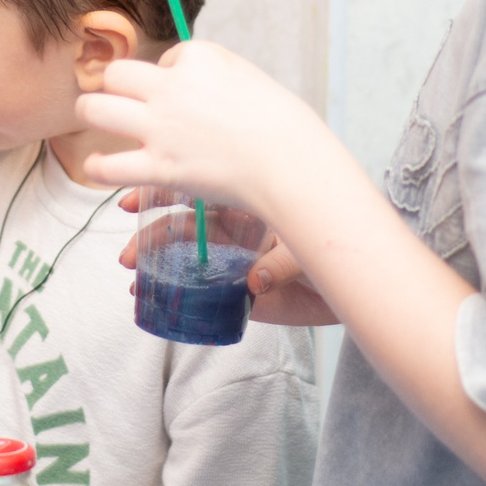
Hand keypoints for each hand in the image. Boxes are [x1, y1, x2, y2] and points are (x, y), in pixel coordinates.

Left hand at [77, 41, 333, 211]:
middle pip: (116, 74)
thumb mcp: (244, 76)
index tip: (185, 95)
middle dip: (113, 85)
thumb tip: (179, 75)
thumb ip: (208, 73)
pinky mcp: (160, 166)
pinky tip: (98, 165)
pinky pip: (106, 165)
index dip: (168, 76)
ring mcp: (162, 127)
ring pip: (95, 110)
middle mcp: (173, 87)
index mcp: (199, 56)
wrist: (290, 162)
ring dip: (91, 113)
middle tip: (119, 99)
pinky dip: (97, 166)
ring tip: (96, 119)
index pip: (164, 59)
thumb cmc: (278, 123)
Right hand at [114, 209, 338, 326]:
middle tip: (126, 247)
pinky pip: (200, 292)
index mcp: (246, 203)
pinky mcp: (240, 292)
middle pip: (181, 224)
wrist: (359, 281)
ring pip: (183, 256)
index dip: (163, 192)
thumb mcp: (310, 245)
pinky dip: (172, 293)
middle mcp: (235, 229)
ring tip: (130, 269)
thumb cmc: (336, 246)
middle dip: (149, 231)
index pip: (196, 191)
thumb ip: (283, 260)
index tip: (134, 198)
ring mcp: (233, 260)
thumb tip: (256, 280)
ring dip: (153, 259)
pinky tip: (146, 295)